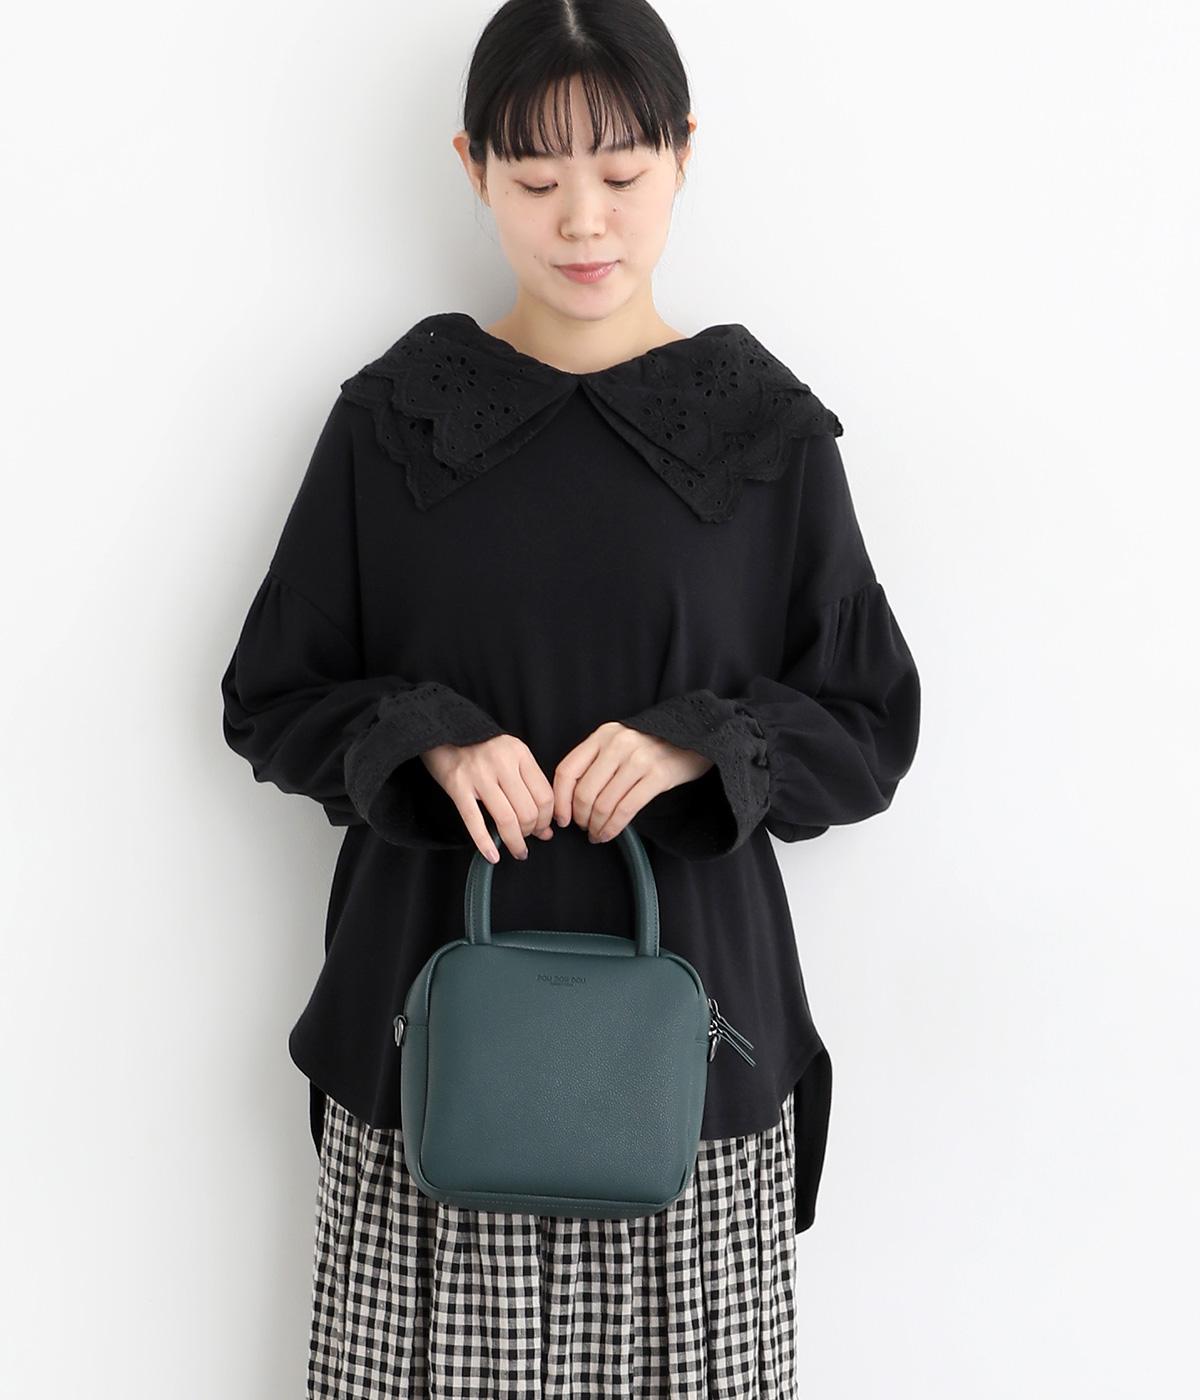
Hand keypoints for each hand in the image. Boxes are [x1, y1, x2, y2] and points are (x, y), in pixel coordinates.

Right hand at [421, 734, 555, 862]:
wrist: (441, 729)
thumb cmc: (478, 745)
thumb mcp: (509, 754)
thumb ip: (527, 783)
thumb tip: (546, 826)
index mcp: (519, 753)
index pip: (544, 795)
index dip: (547, 819)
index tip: (544, 830)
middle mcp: (502, 763)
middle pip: (528, 810)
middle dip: (531, 833)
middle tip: (526, 841)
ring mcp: (479, 774)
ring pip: (507, 819)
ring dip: (515, 842)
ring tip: (516, 851)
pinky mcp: (457, 786)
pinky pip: (475, 821)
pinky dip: (485, 843)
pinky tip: (492, 856)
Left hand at [552, 722, 713, 842]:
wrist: (694, 739)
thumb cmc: (651, 747)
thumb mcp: (619, 744)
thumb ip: (595, 762)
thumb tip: (568, 798)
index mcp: (603, 735)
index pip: (568, 770)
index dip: (560, 800)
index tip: (562, 818)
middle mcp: (618, 744)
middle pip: (585, 791)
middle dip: (580, 818)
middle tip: (584, 827)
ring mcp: (639, 759)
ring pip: (604, 804)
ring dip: (596, 826)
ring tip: (597, 833)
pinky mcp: (658, 776)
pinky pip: (626, 810)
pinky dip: (613, 828)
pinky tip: (609, 833)